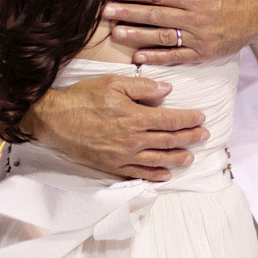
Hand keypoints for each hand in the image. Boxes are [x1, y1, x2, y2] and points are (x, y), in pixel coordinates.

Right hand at [22, 75, 208, 181]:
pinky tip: (165, 174)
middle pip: (169, 140)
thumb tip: (167, 90)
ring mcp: (123, 156)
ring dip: (177, 158)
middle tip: (203, 136)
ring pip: (158, 159)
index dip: (188, 119)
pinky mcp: (112, 166)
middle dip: (189, 138)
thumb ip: (142, 86)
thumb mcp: (112, 83)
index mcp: (136, 117)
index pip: (171, 120)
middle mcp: (133, 140)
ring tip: (190, 157)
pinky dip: (154, 174)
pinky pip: (138, 173)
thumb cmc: (82, 98)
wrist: (54, 120)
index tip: (201, 117)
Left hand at [102, 0, 257, 64]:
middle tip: (104, 13)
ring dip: (137, 36)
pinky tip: (137, 58)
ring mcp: (198, 38)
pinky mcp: (202, 54)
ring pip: (162, 37)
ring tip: (115, 34)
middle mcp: (195, 19)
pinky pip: (176, 57)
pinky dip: (156, 58)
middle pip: (155, 16)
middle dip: (128, 14)